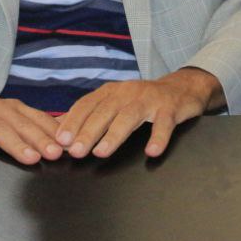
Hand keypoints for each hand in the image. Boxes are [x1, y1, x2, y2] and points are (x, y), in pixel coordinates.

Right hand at [0, 99, 63, 165]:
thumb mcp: (3, 128)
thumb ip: (28, 133)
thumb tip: (63, 145)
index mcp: (10, 107)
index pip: (36, 119)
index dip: (52, 132)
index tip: (69, 146)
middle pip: (20, 124)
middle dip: (40, 139)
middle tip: (55, 154)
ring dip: (15, 144)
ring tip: (30, 159)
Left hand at [56, 68, 223, 158]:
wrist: (182, 88)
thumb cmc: (142, 101)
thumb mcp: (115, 103)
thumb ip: (90, 115)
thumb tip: (58, 130)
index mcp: (111, 92)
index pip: (87, 105)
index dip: (73, 121)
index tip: (60, 140)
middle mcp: (128, 92)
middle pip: (105, 111)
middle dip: (88, 131)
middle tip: (75, 151)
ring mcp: (150, 99)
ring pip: (129, 116)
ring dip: (114, 135)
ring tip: (101, 153)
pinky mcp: (170, 108)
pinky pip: (164, 124)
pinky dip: (158, 137)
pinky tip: (152, 151)